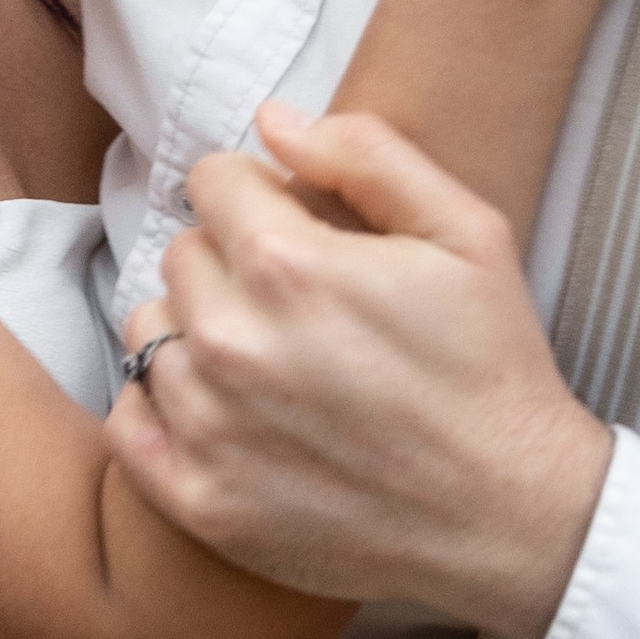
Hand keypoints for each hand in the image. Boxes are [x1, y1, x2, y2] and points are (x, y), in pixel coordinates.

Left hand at [113, 105, 612, 638]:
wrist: (512, 518)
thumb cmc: (492, 367)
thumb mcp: (464, 231)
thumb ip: (365, 153)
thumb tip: (272, 120)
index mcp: (288, 265)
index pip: (212, 181)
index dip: (259, 195)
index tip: (297, 229)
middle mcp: (232, 342)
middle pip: (182, 254)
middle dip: (231, 261)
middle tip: (298, 303)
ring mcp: (209, 427)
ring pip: (150, 330)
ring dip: (196, 333)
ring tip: (268, 361)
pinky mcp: (200, 500)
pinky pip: (127, 422)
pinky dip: (161, 410)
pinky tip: (225, 412)